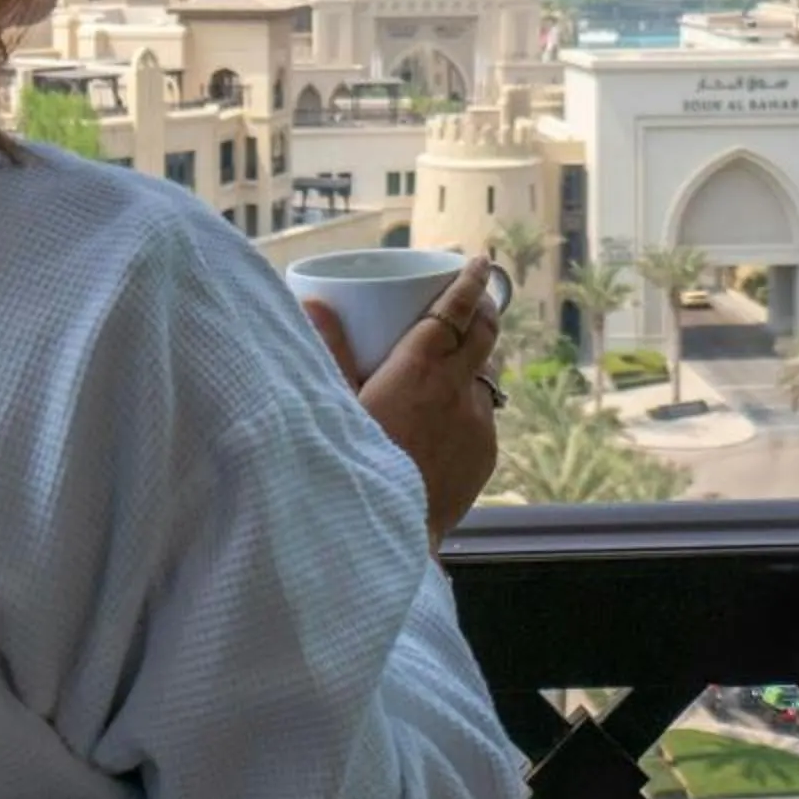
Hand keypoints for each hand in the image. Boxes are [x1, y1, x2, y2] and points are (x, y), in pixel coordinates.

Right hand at [302, 257, 503, 548]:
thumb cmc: (354, 465)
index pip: (456, 309)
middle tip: (476, 294)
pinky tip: (445, 419)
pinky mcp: (486, 455)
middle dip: (484, 307)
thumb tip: (312, 302)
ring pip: (485, 377)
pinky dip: (469, 404)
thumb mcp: (335, 404)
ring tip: (454, 360)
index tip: (479, 259)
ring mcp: (478, 424)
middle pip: (485, 332)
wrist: (389, 538)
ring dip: (474, 361)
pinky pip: (483, 415)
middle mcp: (458, 390)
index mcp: (420, 369)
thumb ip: (328, 351)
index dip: (469, 280)